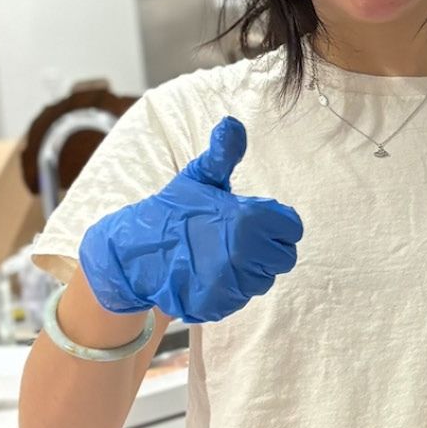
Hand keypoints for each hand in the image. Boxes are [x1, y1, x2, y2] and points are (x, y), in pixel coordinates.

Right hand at [78, 117, 301, 324]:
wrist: (134, 253)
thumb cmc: (173, 211)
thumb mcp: (198, 178)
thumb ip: (222, 155)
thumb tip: (233, 124)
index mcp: (248, 220)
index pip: (292, 228)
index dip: (276, 223)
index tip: (256, 220)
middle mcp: (245, 254)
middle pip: (284, 255)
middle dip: (266, 246)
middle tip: (239, 238)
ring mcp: (233, 283)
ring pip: (266, 277)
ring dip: (251, 267)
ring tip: (222, 253)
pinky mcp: (222, 304)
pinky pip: (243, 296)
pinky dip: (233, 287)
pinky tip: (211, 272)